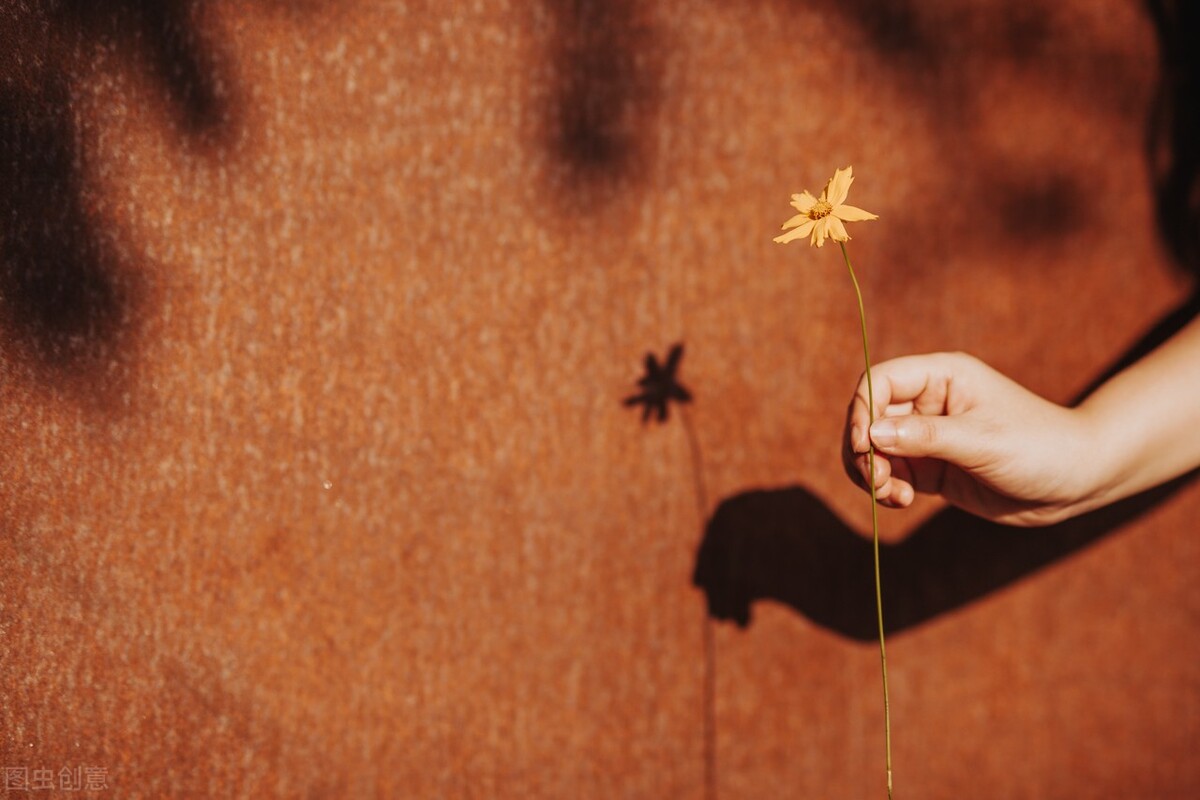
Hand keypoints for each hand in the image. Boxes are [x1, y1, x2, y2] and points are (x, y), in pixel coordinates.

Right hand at [843, 352, 1094, 525]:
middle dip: (862, 450)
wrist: (1077, 482)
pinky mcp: (931, 468)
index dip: (861, 410)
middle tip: (876, 480)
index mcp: (942, 377)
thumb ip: (924, 437)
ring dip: (871, 474)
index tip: (863, 445)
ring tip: (893, 496)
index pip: (879, 381)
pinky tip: (903, 501)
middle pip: (867, 417)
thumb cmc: (1038, 447)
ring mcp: (927, 436)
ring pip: (873, 449)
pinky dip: (886, 490)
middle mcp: (928, 402)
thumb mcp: (982, 441)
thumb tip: (870, 434)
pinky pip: (890, 474)